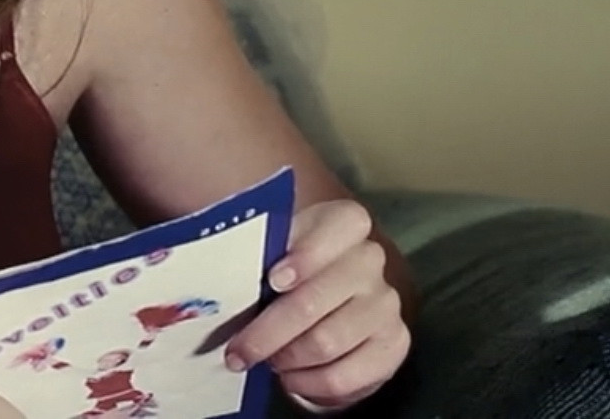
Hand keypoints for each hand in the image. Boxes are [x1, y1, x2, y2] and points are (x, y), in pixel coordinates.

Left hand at [225, 198, 409, 411]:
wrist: (326, 304)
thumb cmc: (284, 271)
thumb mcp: (269, 251)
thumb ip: (251, 253)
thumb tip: (215, 274)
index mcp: (343, 224)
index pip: (339, 226)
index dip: (307, 254)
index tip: (273, 281)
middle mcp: (368, 260)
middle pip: (315, 298)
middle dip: (269, 331)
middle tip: (238, 351)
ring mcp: (385, 303)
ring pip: (327, 341)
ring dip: (287, 359)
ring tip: (266, 362)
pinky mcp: (394, 344)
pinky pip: (347, 375)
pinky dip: (311, 385)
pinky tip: (292, 379)